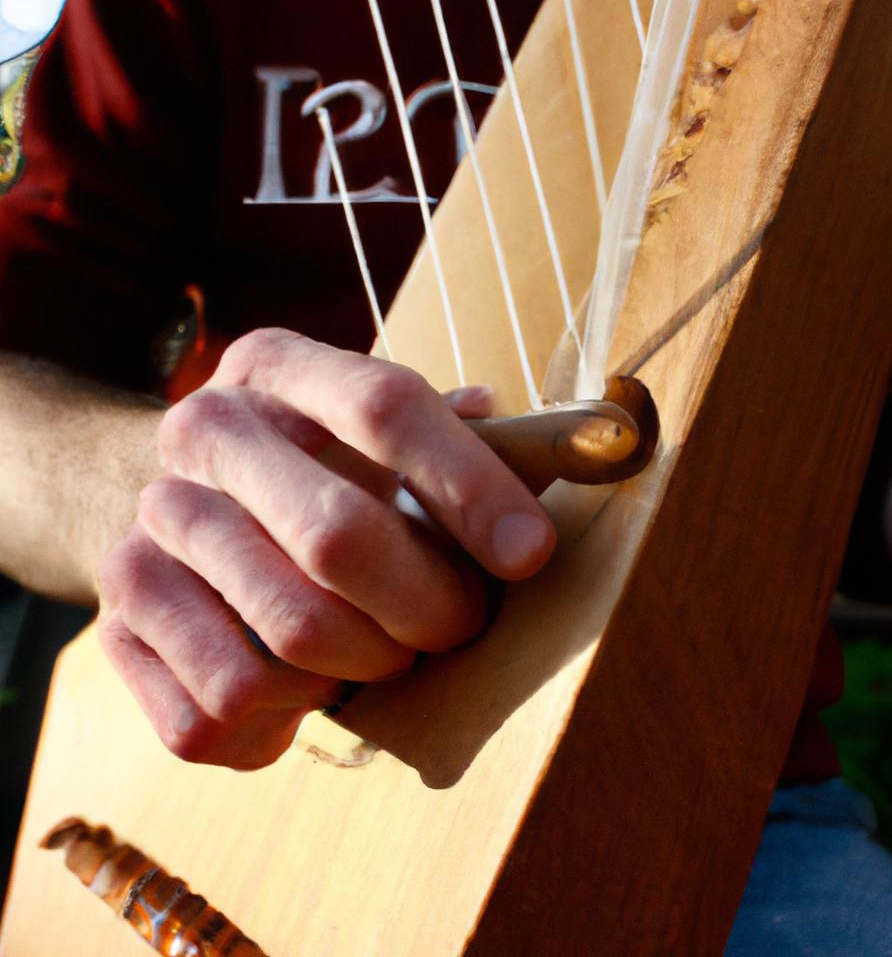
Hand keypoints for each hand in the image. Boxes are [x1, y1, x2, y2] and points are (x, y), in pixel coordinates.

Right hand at [97, 329, 555, 769]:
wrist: (175, 505)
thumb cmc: (315, 468)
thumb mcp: (378, 431)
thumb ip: (468, 437)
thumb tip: (576, 446)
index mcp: (277, 368)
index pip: (385, 406)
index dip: (470, 485)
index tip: (531, 553)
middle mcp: (201, 434)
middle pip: (339, 536)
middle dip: (428, 604)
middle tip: (458, 624)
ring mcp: (149, 528)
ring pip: (293, 636)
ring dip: (366, 664)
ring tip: (380, 651)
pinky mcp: (118, 622)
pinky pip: (224, 710)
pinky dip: (289, 720)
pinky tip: (304, 687)